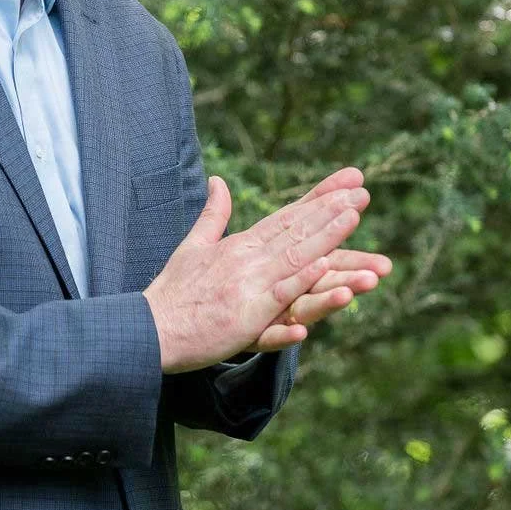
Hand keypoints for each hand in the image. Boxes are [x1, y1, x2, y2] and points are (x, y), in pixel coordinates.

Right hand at [144, 167, 380, 372]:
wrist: (149, 329)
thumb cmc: (171, 292)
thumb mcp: (193, 246)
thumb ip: (212, 215)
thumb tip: (218, 181)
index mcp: (238, 245)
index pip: (286, 215)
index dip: (318, 198)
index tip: (347, 181)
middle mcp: (246, 258)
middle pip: (295, 230)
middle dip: (330, 210)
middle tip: (362, 192)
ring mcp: (247, 285)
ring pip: (294, 257)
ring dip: (325, 236)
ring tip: (353, 217)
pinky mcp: (246, 314)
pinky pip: (279, 295)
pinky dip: (301, 280)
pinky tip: (324, 267)